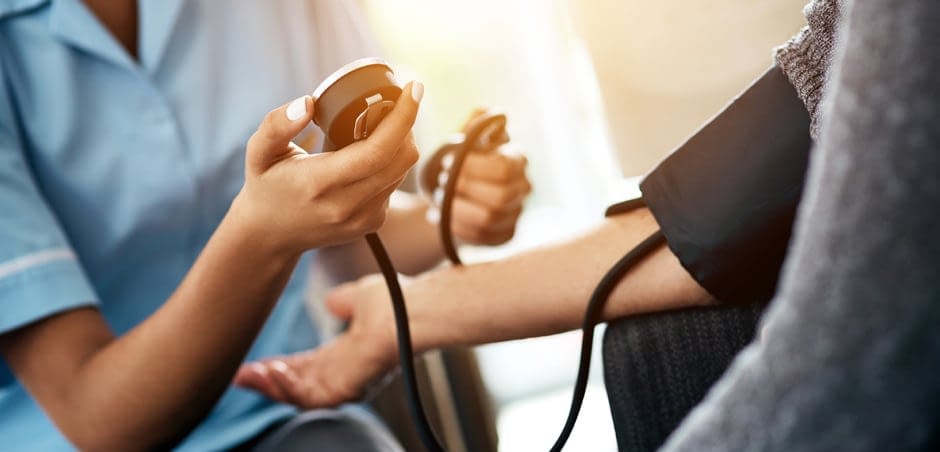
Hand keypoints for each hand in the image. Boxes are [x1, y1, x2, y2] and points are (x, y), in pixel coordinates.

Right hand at [230, 82, 423, 254]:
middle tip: (393, 103)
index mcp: (320, 183)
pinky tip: (370, 154)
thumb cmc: (267, 185)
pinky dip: (390, 162)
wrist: (270, 236)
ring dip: (400, 143)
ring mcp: (363, 218)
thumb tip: (308, 102)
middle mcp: (348, 205)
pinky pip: (394, 184)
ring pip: (402, 170)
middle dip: (406, 124)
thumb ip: (277, 125)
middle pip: (402, 159)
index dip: (403, 117)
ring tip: (378, 125)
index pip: (378, 149)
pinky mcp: (372, 223)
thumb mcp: (259, 152)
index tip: (413, 88)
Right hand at [234, 274, 398, 407]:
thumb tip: (330, 301)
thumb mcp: (358, 298)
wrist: (414, 307)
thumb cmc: (395, 301)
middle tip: (242, 374)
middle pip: (299, 386)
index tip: (257, 361)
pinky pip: (310, 397)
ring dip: (273, 387)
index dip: (281, 366)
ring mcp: (348, 384)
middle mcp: (345, 374)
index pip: (307, 368)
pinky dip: (287, 388)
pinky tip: (270, 372)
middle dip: (269, 381)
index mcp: (346, 356)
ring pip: (300, 396)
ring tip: (250, 375)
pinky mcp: (348, 388)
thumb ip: (342, 302)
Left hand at [448, 110, 530, 244]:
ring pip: (488, 219)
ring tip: (439, 201)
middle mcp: (522, 186)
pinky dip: (458, 227)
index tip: (446, 163)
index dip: (473, 167)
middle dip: (464, 190)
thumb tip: (490, 111)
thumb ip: (472, 126)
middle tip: (441, 184)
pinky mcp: (505, 234)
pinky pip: (483, 237)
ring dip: (457, 209)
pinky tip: (443, 218)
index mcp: (515, 158)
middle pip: (500, 196)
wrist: (441, 195)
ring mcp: (516, 212)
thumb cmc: (450, 163)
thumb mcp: (457, 141)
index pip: (504, 166)